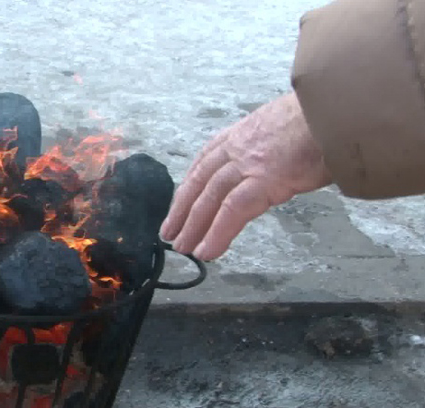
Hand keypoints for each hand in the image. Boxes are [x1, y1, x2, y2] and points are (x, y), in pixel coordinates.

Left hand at [160, 92, 331, 260]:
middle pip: (200, 181)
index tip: (181, 200)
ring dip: (193, 225)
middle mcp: (238, 147)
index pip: (206, 160)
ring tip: (181, 247)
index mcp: (242, 133)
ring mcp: (249, 163)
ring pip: (209, 198)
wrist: (339, 107)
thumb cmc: (323, 117)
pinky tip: (206, 252)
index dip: (190, 184)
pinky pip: (232, 212)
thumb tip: (279, 159)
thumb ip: (272, 144)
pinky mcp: (264, 181)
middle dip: (182, 208)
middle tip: (169, 230)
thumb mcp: (285, 125)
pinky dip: (217, 234)